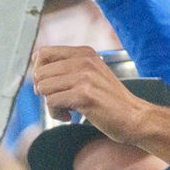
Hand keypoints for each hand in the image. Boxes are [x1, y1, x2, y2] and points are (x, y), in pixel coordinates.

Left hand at [32, 46, 146, 142]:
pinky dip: (56, 114)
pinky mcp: (84, 94)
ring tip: (67, 108)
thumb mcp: (92, 74)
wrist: (134, 116)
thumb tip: (35, 73)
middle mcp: (85, 61)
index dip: (40, 72)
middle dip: (44, 90)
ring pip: (43, 87)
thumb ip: (68, 68)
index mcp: (86, 53)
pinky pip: (51, 102)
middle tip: (60, 99)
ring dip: (50, 103)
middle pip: (39, 73)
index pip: (43, 53)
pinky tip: (71, 116)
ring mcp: (85, 77)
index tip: (52, 85)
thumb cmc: (111, 100)